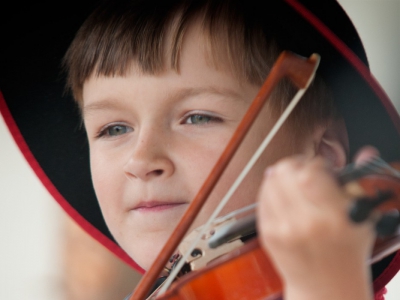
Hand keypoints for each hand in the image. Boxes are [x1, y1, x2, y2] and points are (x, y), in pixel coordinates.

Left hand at [256, 147, 377, 299]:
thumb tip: (367, 151)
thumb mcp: (364, 217)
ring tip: (293, 183)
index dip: (314, 162)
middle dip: (295, 164)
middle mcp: (306, 223)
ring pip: (269, 181)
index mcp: (335, 217)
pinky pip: (261, 198)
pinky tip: (284, 198)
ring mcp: (283, 230)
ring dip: (281, 176)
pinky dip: (271, 191)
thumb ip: (360, 183)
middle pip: (284, 172)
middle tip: (303, 170)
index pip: (310, 172)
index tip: (320, 167)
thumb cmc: (347, 251)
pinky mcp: (268, 234)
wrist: (326, 287)